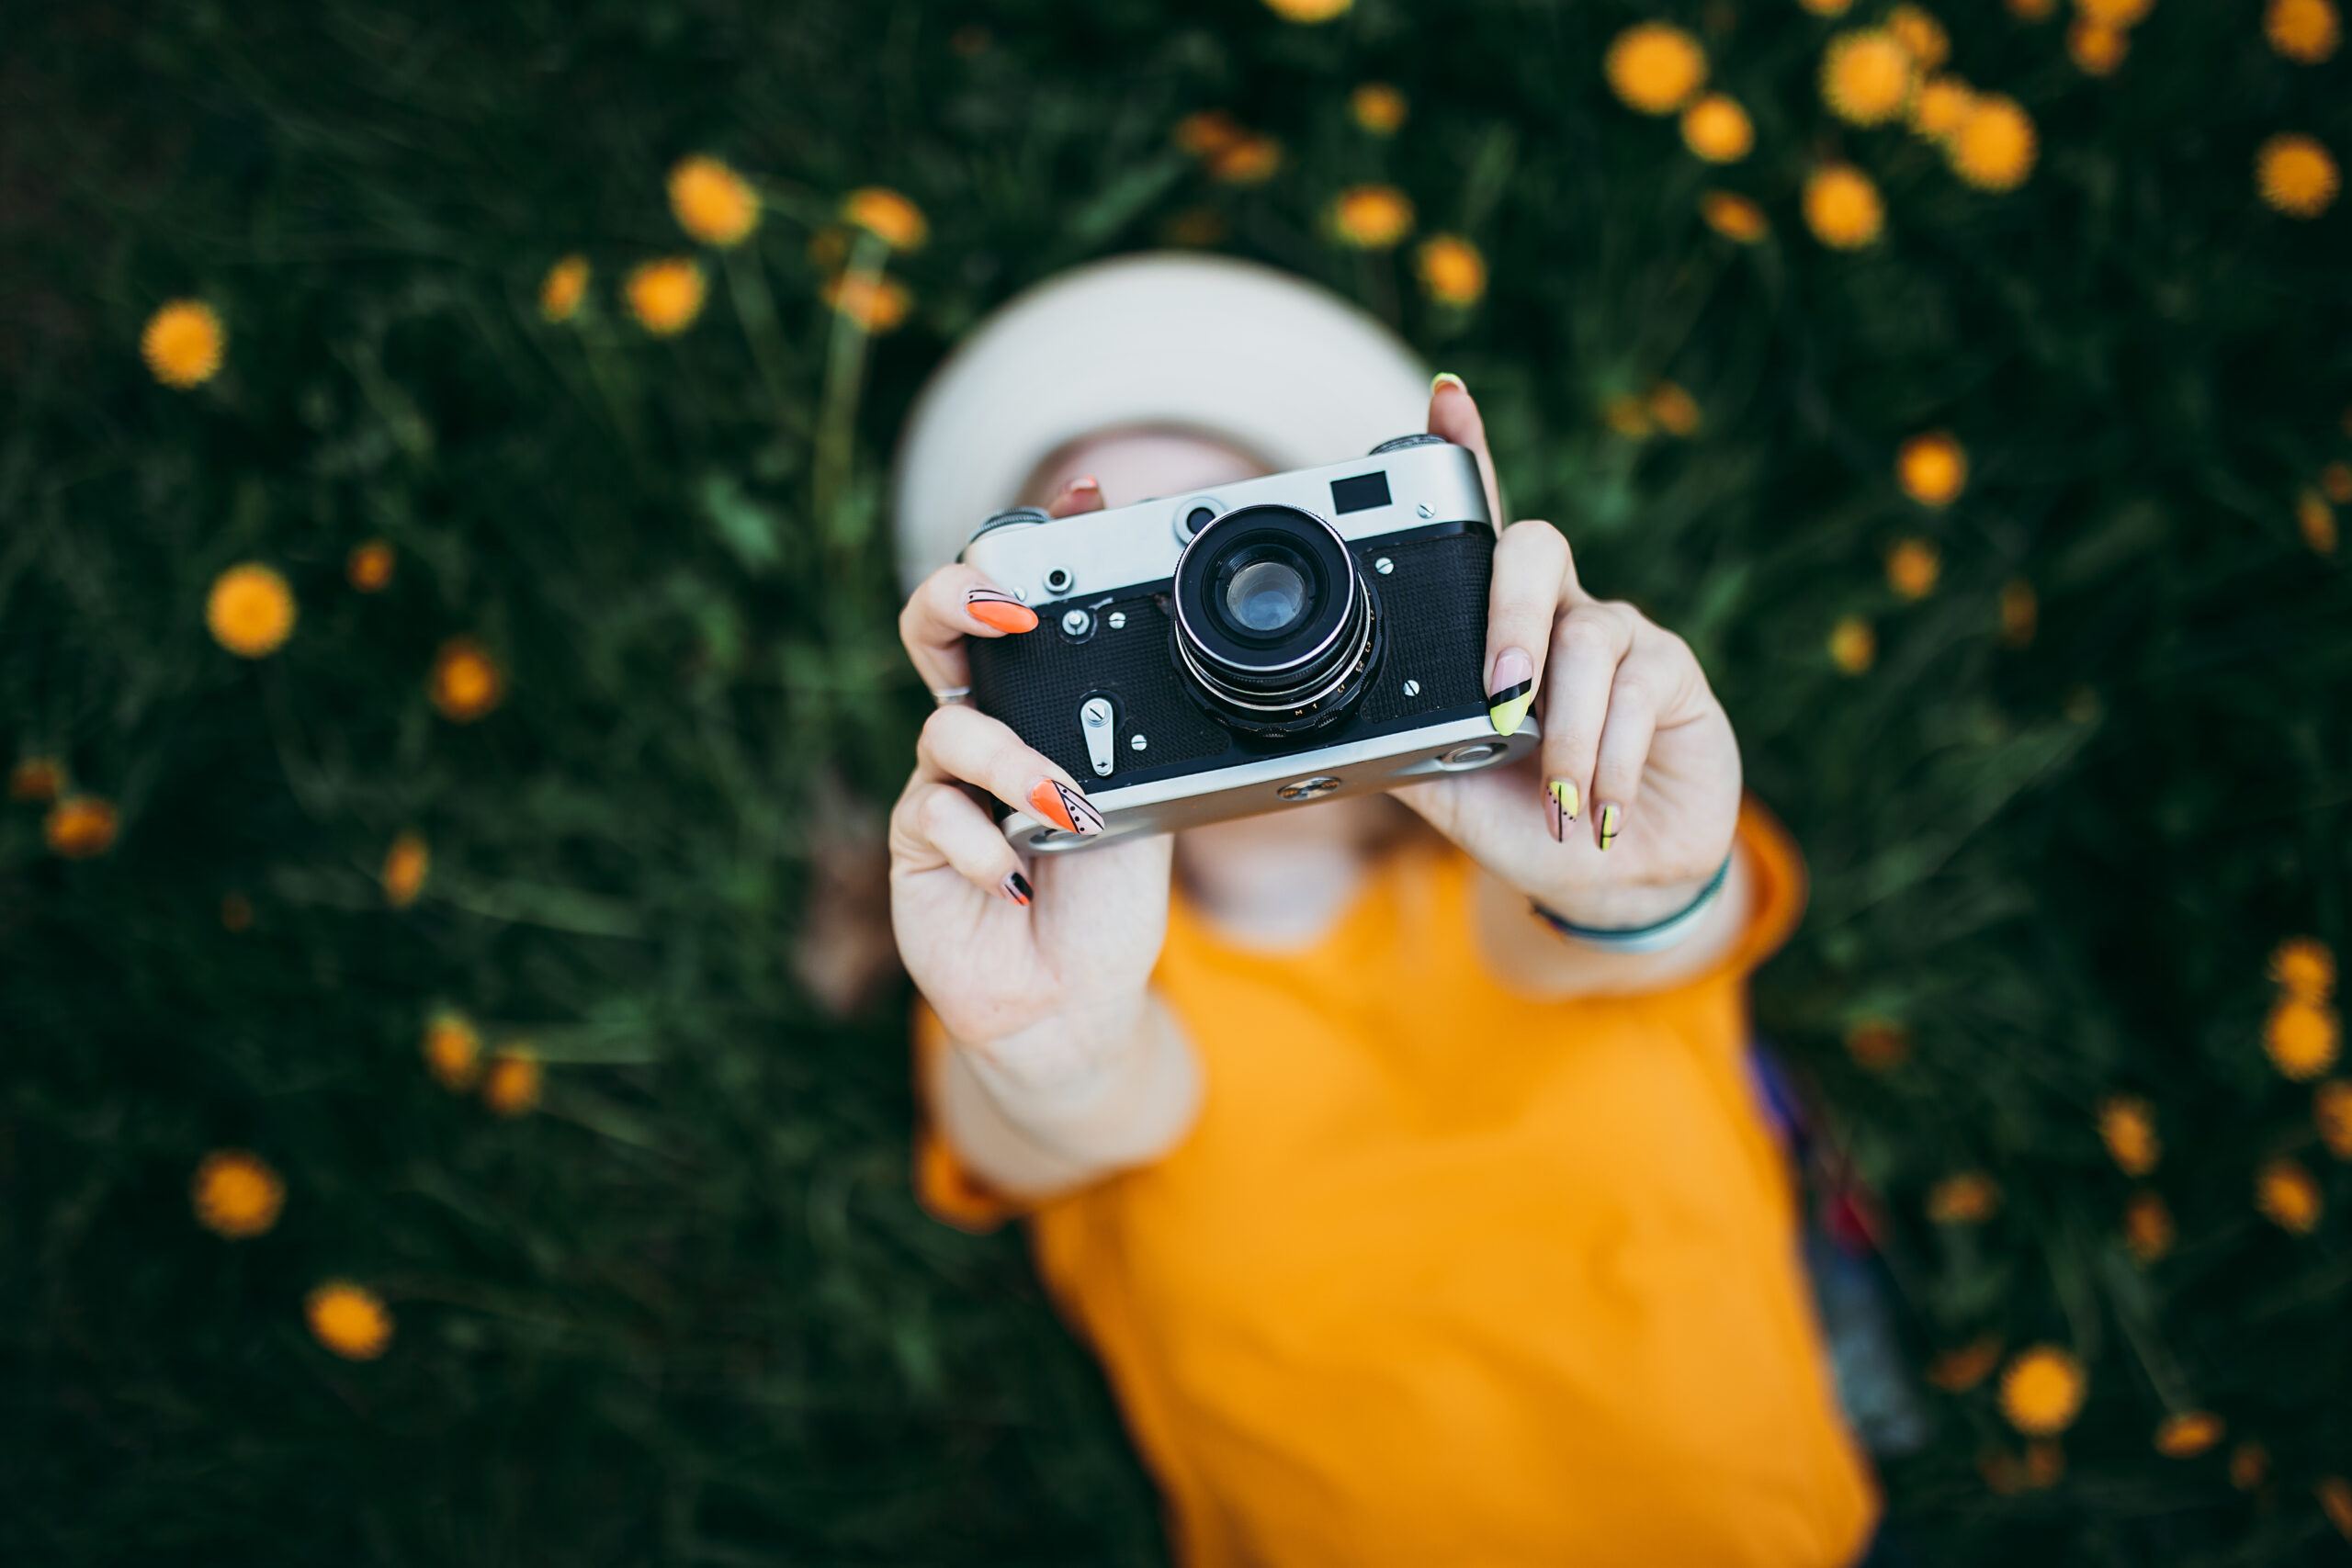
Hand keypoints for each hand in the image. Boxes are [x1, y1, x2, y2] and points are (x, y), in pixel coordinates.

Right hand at [890, 478, 1173, 1082]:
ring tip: (1064, 811)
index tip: (1078, 503)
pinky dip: (985, 844)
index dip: (1029, 548)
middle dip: (958, 595)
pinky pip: (932, 811)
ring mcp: (940, 785)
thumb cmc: (1106, 903)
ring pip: (949, 726)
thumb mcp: (1143, 808)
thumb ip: (1132, 740)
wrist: (1074, 1003)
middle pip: (931, 628)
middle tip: (1005, 607)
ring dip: (1012, 764)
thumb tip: (1154, 664)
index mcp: (1035, 711)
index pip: (1015, 612)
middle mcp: (979, 733)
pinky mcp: (914, 842)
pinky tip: (1016, 880)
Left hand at [1392, 377, 1743, 928]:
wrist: (1614, 880)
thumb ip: (1408, 743)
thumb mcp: (1451, 790)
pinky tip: (1600, 805)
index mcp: (1493, 628)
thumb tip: (1337, 720)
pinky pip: (1641, 689)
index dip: (1464, 454)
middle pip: (1536, 550)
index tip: (1446, 399)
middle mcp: (1556, 612)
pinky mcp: (1675, 673)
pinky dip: (1611, 757)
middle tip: (1501, 696)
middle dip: (1512, 616)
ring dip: (1568, 731)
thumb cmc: (1529, 821)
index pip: (1477, 526)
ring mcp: (1620, 636)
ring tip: (1560, 796)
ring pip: (1586, 639)